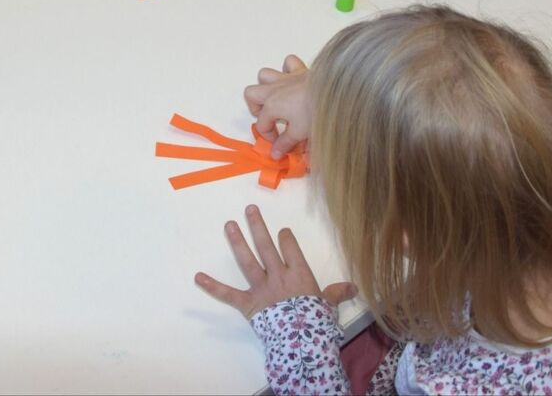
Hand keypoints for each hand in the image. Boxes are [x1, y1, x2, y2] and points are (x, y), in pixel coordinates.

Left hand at [195, 205, 355, 318]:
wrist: (302, 342)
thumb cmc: (316, 322)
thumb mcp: (329, 306)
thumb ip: (337, 293)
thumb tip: (353, 286)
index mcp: (299, 274)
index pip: (291, 249)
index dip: (286, 239)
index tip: (282, 231)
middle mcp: (278, 276)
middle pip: (266, 246)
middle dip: (258, 226)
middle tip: (249, 209)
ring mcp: (262, 288)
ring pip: (247, 260)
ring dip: (238, 242)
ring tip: (229, 224)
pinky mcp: (248, 303)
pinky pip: (228, 294)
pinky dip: (213, 286)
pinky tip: (198, 276)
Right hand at [244, 54, 310, 158]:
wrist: (336, 92)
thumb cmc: (315, 112)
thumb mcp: (299, 133)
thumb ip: (285, 144)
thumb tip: (274, 154)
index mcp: (271, 106)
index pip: (262, 125)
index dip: (269, 138)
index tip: (280, 146)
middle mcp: (274, 90)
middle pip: (251, 94)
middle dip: (256, 107)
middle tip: (270, 119)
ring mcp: (286, 78)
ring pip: (265, 75)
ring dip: (267, 86)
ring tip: (277, 100)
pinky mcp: (299, 70)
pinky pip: (288, 63)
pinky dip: (288, 70)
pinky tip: (293, 82)